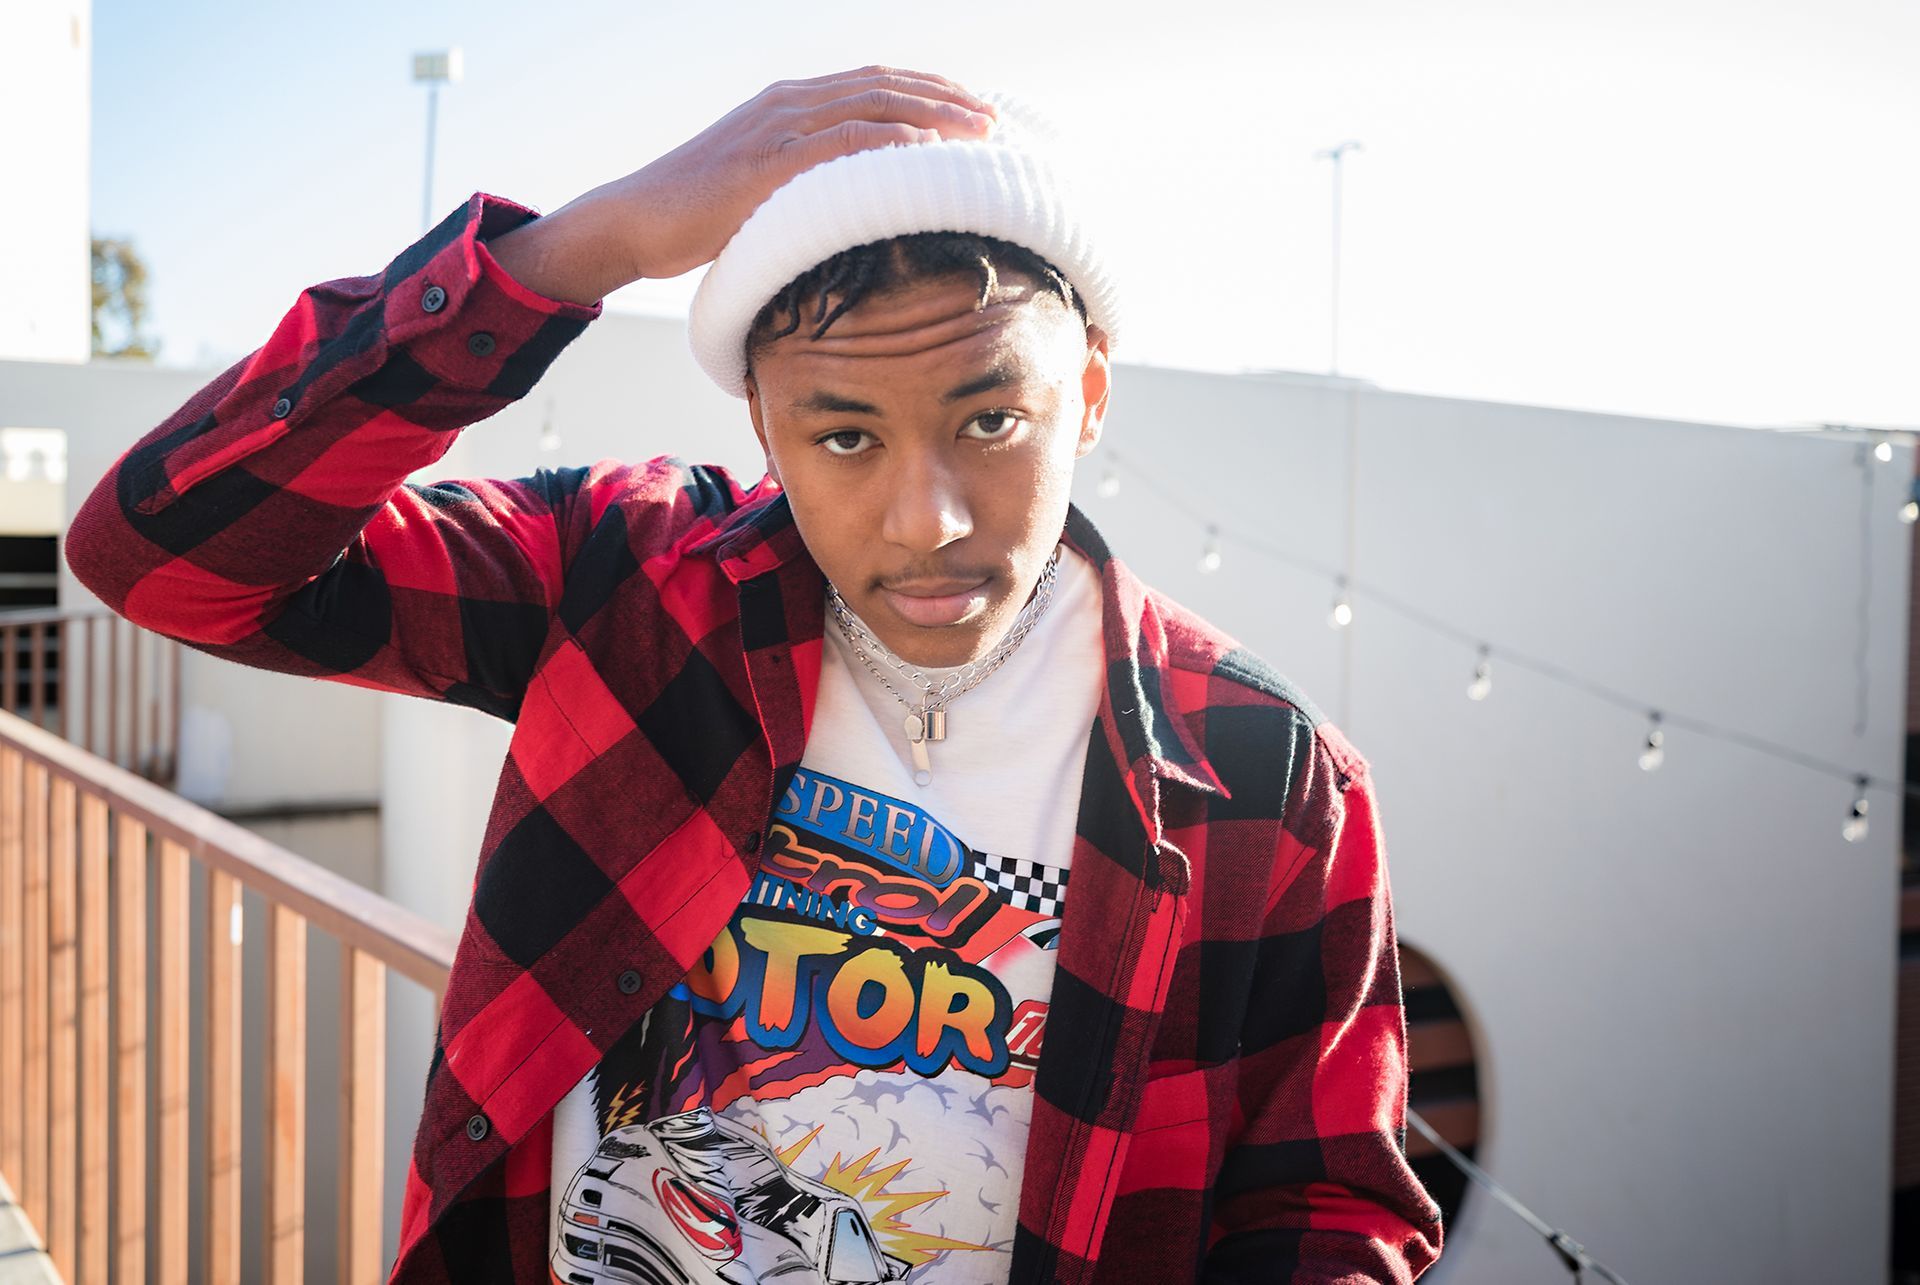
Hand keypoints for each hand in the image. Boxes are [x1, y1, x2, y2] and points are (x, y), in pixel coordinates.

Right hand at [488, 68, 994, 303]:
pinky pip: (840, 147)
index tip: (975, 108)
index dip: (929, 91)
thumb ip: (806, 183)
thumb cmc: (697, 216)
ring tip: (979, 135)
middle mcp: (788, 105)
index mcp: (790, 105)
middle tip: (996, 119)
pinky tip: (927, 156)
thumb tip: (853, 210)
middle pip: (884, 86)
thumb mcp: (762, 188)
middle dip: (945, 98)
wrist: (635, 221)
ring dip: (932, 117)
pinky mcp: (766, 165)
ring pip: (871, 107)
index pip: (874, 84)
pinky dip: (889, 146)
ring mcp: (776, 130)